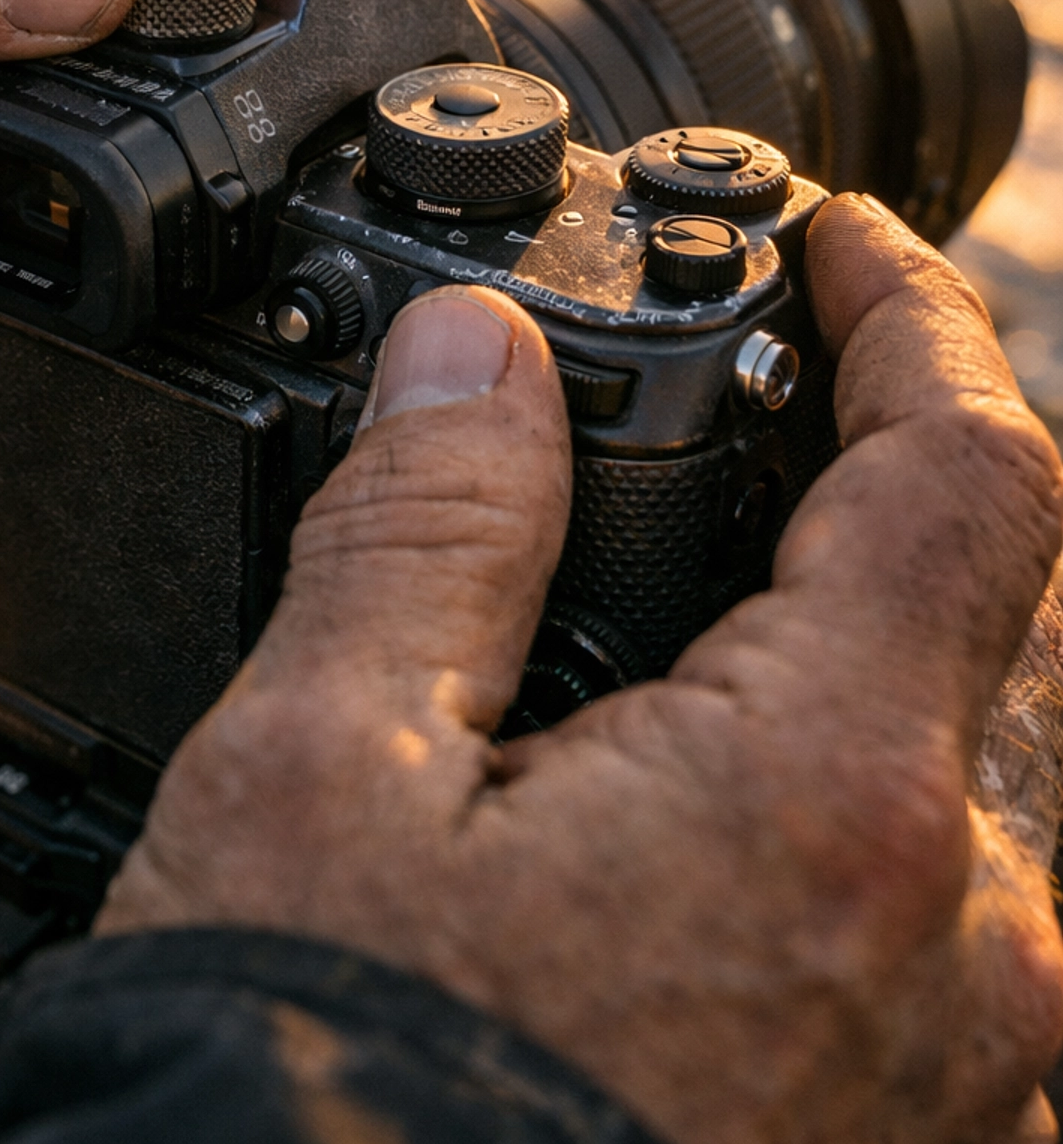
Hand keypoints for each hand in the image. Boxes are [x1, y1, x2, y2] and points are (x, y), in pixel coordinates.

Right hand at [97, 196, 1062, 1143]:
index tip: (838, 241)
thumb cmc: (306, 1118)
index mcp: (832, 807)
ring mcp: (980, 1089)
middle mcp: (975, 957)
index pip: (973, 470)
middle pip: (1036, 623)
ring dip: (931, 653)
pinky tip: (760, 812)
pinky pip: (987, 943)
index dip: (909, 313)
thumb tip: (475, 354)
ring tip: (769, 591)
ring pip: (1026, 791)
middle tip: (802, 400)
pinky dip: (906, 816)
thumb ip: (424, 529)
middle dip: (938, 477)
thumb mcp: (318, 777)